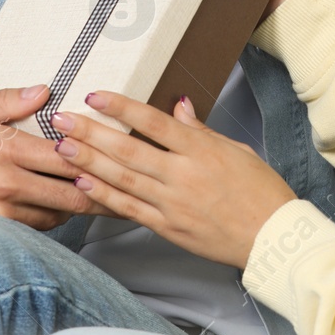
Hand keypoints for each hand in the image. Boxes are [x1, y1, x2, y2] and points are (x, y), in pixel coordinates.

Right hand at [0, 84, 110, 240]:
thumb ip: (5, 101)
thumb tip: (43, 90)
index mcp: (4, 146)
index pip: (66, 152)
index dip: (93, 151)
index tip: (110, 146)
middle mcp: (7, 181)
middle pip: (70, 189)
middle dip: (95, 184)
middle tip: (114, 176)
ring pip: (56, 212)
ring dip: (75, 203)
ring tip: (92, 190)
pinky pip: (34, 228)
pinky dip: (50, 218)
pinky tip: (57, 206)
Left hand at [51, 91, 297, 268]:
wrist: (273, 237)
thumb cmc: (261, 192)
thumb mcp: (236, 150)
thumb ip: (200, 130)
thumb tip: (178, 106)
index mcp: (201, 151)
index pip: (153, 123)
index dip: (121, 108)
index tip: (95, 96)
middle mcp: (183, 176)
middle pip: (128, 151)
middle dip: (91, 133)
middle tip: (62, 120)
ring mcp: (172, 204)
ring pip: (122, 180)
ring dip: (88, 162)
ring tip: (62, 147)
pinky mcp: (168, 228)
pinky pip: (128, 209)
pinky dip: (103, 196)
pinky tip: (83, 183)